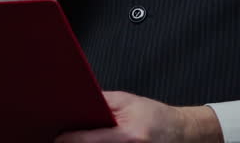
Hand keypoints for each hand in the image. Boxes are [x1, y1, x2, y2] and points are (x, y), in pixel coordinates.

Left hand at [55, 91, 223, 142]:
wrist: (182, 133)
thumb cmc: (156, 116)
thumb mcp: (129, 101)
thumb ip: (103, 102)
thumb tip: (77, 103)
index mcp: (129, 136)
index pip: (90, 140)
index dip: (69, 139)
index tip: (56, 137)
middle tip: (61, 139)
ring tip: (75, 140)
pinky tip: (90, 142)